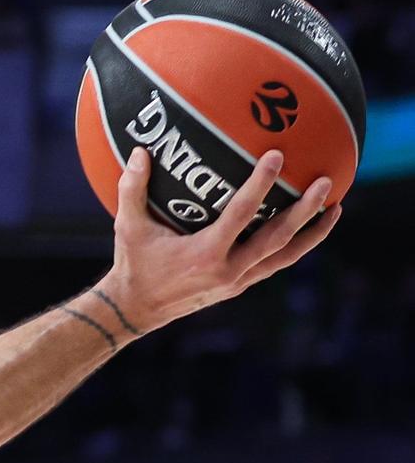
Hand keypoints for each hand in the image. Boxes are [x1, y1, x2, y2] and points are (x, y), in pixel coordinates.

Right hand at [102, 147, 338, 336]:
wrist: (137, 310)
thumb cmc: (133, 264)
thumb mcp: (128, 227)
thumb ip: (132, 189)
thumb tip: (139, 152)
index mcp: (206, 254)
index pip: (242, 214)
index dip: (260, 184)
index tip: (277, 156)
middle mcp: (229, 271)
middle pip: (278, 239)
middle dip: (305, 212)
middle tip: (325, 183)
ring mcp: (238, 281)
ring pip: (285, 257)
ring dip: (312, 234)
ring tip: (335, 209)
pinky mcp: (239, 285)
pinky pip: (275, 263)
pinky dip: (295, 246)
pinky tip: (307, 228)